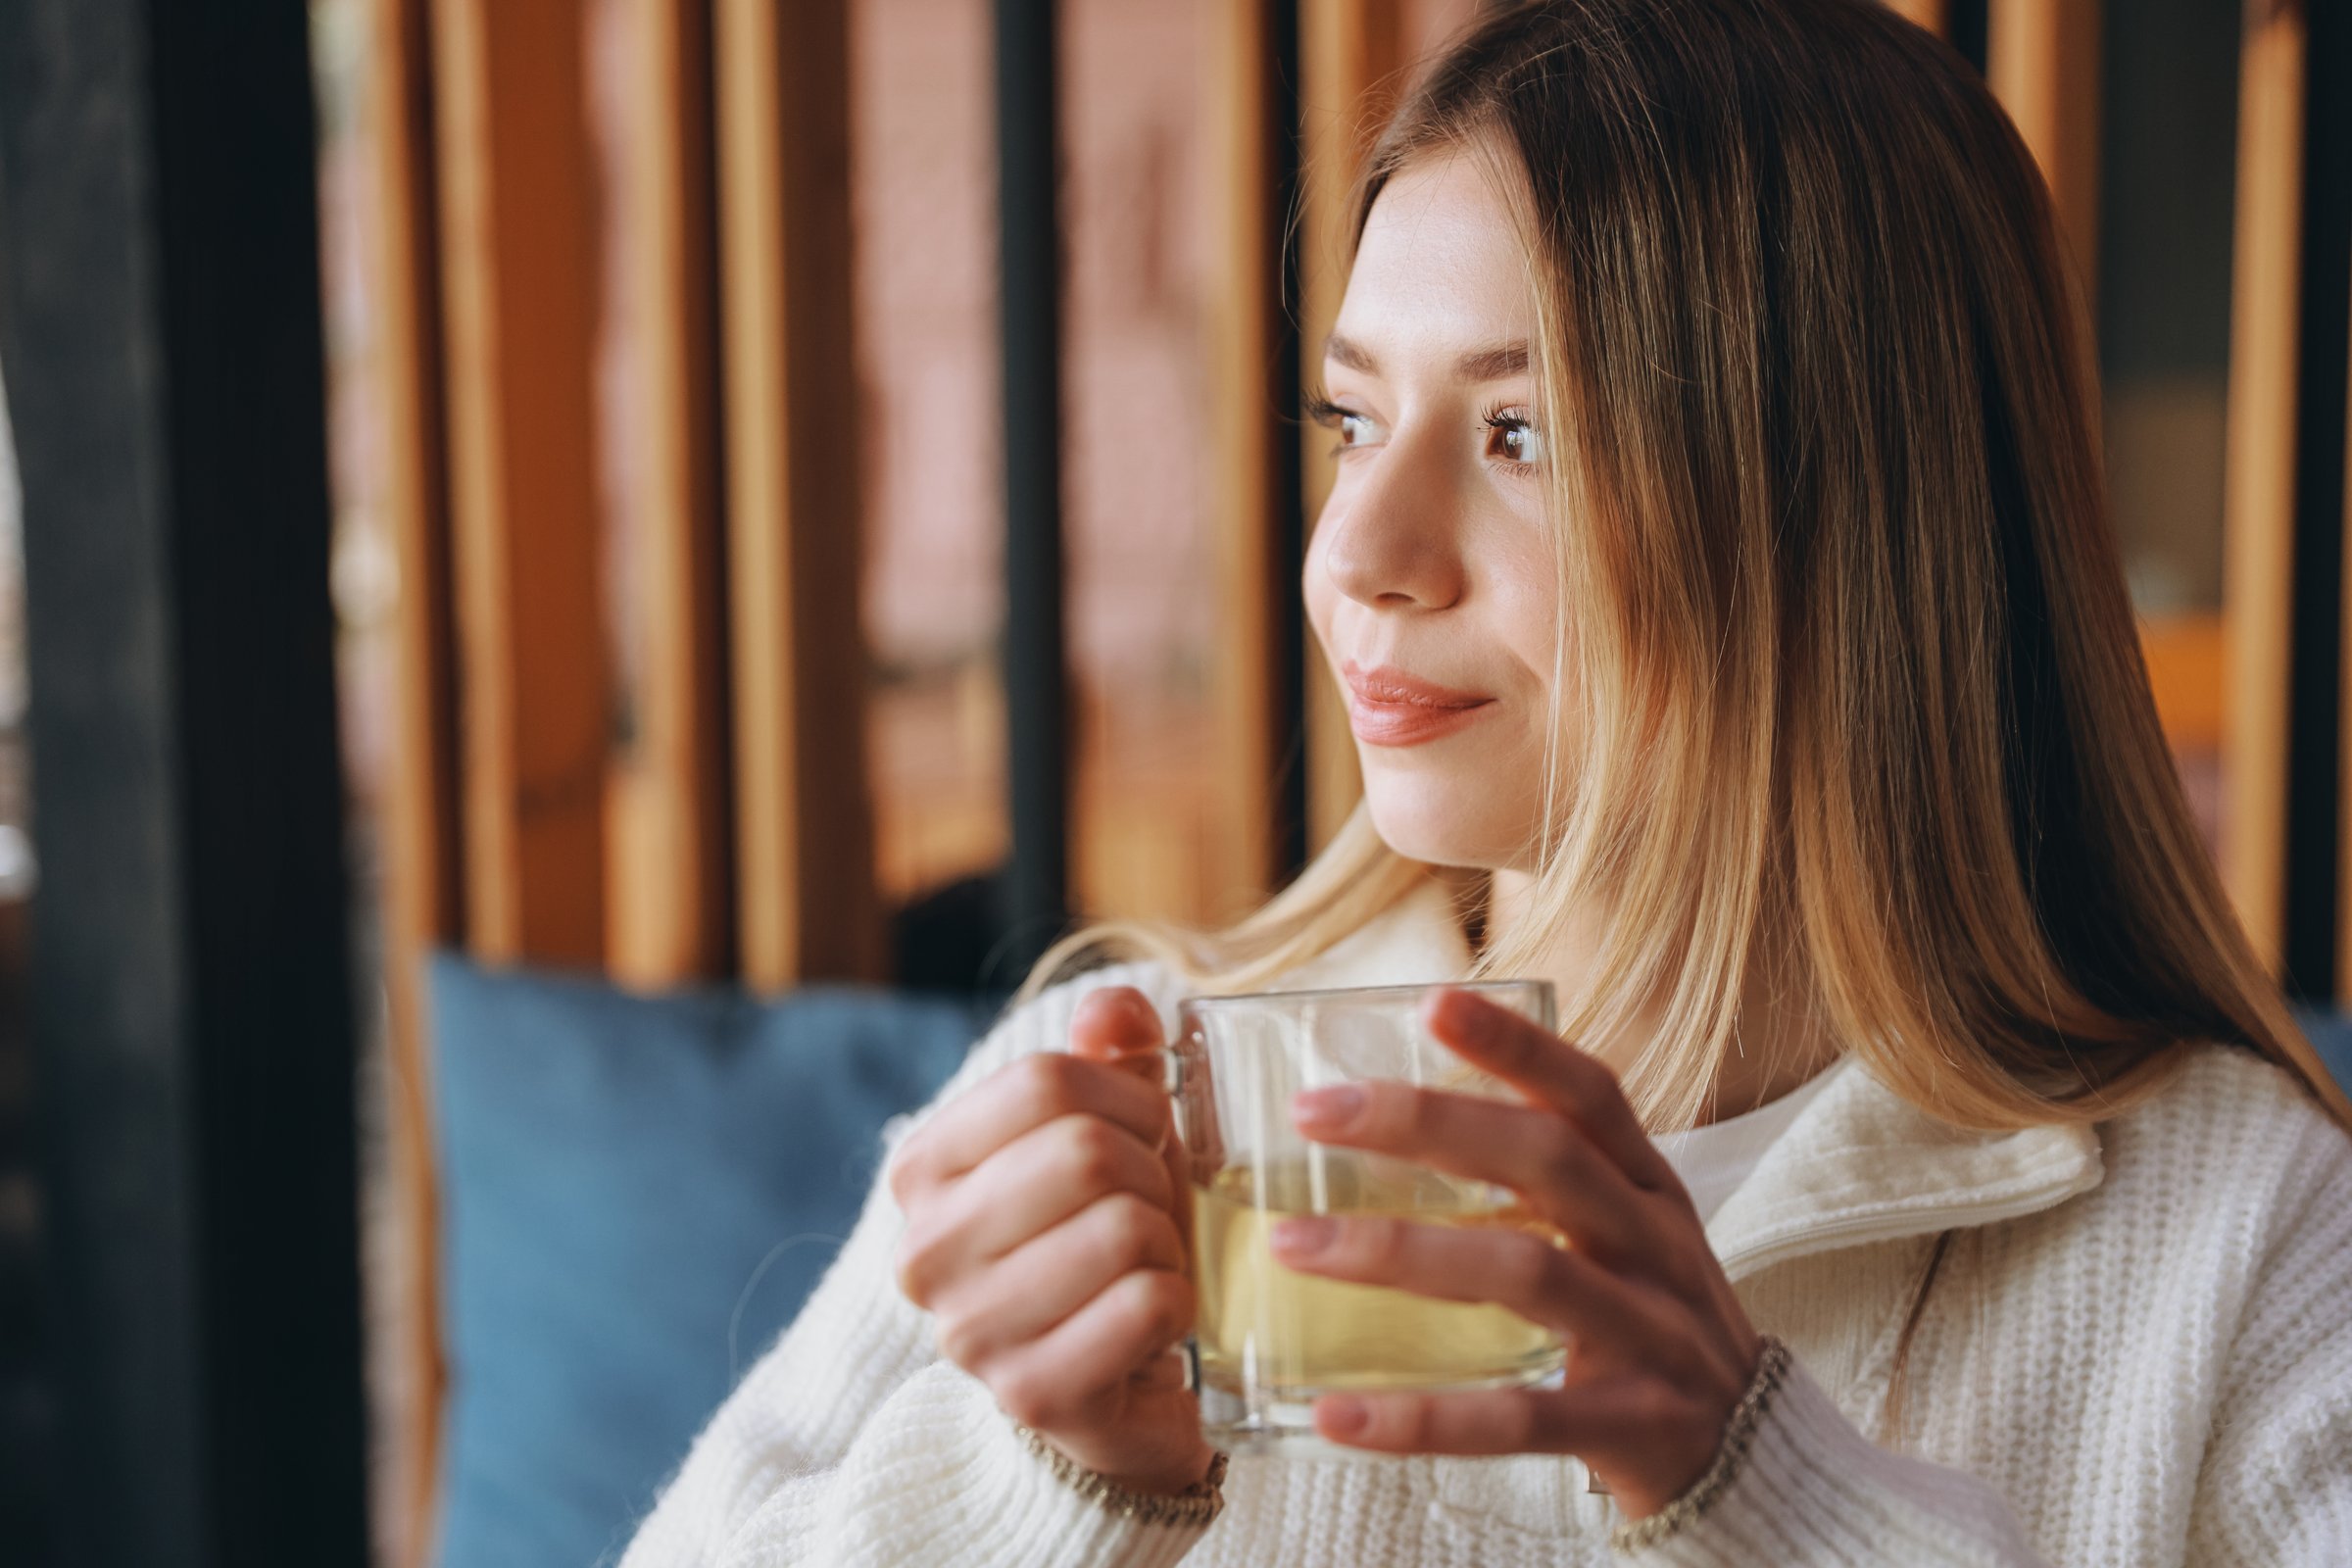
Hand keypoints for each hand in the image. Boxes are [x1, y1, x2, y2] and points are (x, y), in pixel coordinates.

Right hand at [886, 986, 1215, 1496]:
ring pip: (1123, 1229)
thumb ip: (1110, 1055)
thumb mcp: (1109, 1131)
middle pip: (1084, 1151)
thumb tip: (1116, 1011)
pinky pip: (1149, 1303)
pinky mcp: (1032, 1395)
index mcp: (923, 1168)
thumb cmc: (1106, 1236)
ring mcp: (970, 1330)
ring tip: (1146, 1268)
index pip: (1043, 1081)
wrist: (1112, 1386)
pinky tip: (1155, 1325)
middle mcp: (924, 1250)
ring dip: (1166, 1245)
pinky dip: (1179, 1303)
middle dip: (1153, 1175)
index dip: (1128, 1096)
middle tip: (1151, 1212)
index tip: (1144, 1134)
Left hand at [1269, 986, 1763, 1519]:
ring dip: (1400, 1252)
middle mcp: (1657, 1246)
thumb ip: (1540, 1181)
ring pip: (1528, 1274)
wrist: (1757, 1462)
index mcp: (1649, 1188)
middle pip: (1548, 1161)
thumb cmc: (1650, 1324)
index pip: (1589, 1093)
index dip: (1516, 1043)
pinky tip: (1337, 1415)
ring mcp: (1652, 1337)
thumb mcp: (1622, 1235)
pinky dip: (1423, 1418)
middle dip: (1425, 1124)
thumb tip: (1394, 1114)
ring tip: (1293, 1245)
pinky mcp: (1633, 1428)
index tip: (1430, 1000)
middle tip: (1311, 1113)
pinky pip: (1517, 1419)